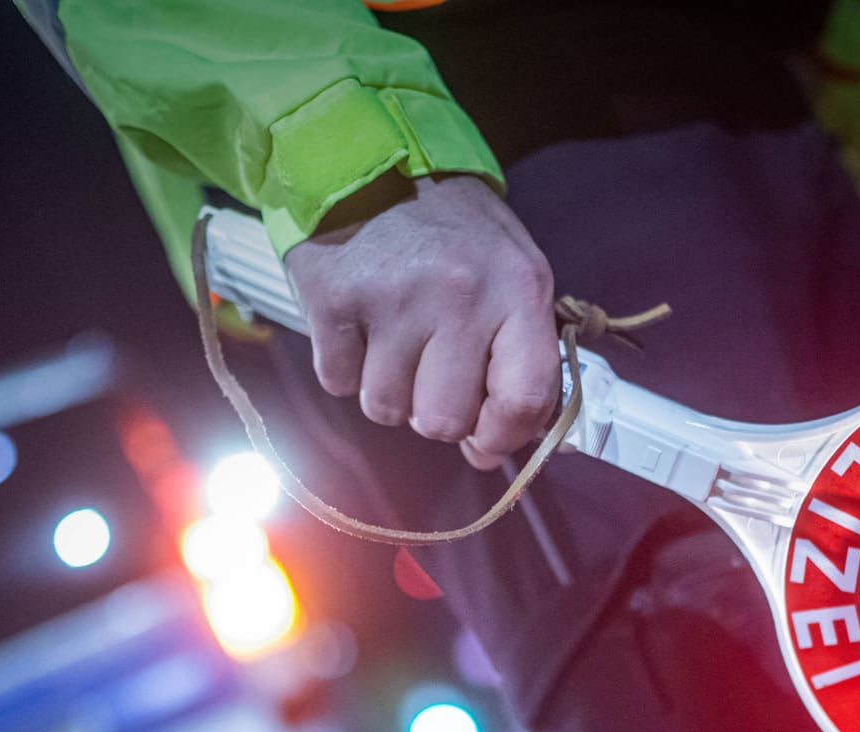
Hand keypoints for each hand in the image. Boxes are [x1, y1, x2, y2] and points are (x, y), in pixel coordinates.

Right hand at [284, 173, 558, 469]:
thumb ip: (519, 353)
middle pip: (442, 421)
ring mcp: (394, 298)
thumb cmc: (450, 230)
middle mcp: (461, 294)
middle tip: (428, 370)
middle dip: (432, 412)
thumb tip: (493, 444)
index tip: (484, 442)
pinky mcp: (335, 299)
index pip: (525, 399)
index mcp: (519, 289)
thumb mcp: (510, 271)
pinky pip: (338, 383)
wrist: (369, 160)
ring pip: (385, 409)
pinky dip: (344, 366)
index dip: (502, 436)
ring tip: (392, 339)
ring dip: (386, 389)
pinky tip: (358, 324)